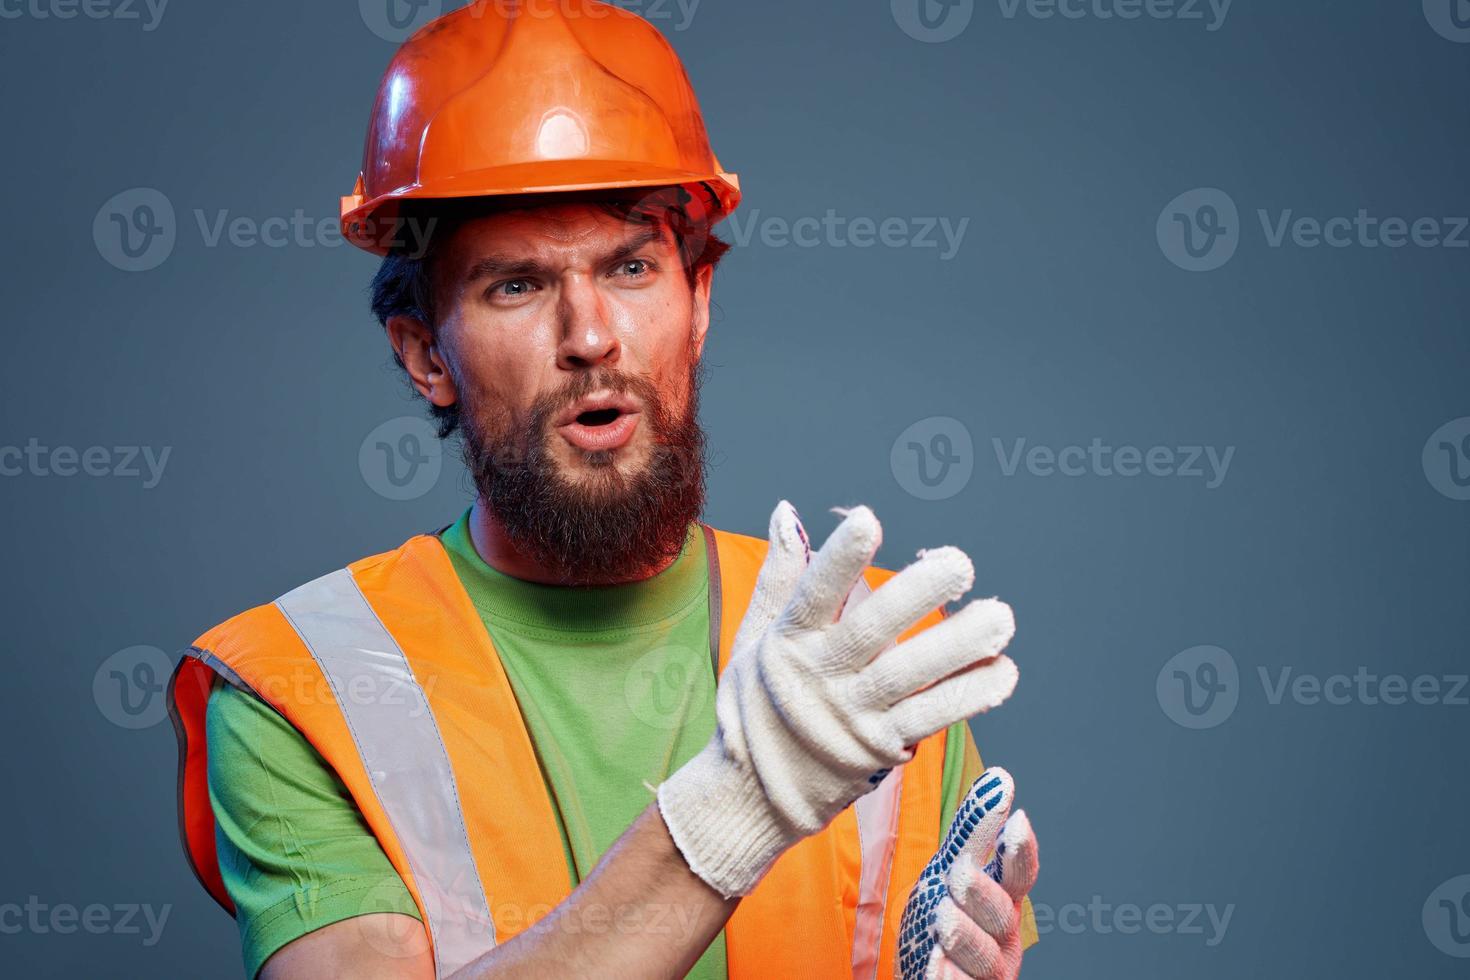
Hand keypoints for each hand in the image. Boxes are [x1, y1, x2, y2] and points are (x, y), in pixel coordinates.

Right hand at [657, 501, 1018, 898]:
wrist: (751, 796)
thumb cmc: (757, 704)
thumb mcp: (755, 637)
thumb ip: (779, 576)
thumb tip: (788, 511)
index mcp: (788, 643)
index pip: (814, 595)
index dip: (840, 559)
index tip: (868, 519)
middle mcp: (820, 679)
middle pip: (871, 632)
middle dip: (916, 596)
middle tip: (960, 563)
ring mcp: (852, 716)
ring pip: (909, 677)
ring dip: (958, 646)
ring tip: (1000, 616)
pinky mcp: (879, 748)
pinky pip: (929, 719)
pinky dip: (968, 696)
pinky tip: (1003, 671)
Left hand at [897, 768, 1038, 979]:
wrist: (925, 971)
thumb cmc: (947, 915)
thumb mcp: (955, 868)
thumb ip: (975, 831)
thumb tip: (1000, 777)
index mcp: (1003, 899)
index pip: (1019, 874)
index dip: (1021, 851)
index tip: (1018, 822)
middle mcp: (1002, 937)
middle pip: (1001, 916)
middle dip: (983, 893)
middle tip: (959, 871)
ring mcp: (985, 971)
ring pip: (984, 957)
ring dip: (965, 936)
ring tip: (943, 917)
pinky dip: (948, 979)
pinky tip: (935, 965)